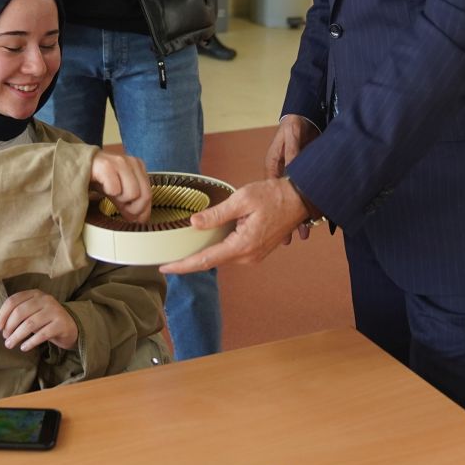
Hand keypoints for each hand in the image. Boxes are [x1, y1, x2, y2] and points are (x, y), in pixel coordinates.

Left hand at [0, 289, 78, 351]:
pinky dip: (30, 342)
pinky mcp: (61, 324)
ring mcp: (54, 311)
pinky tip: (24, 348)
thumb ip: (19, 313)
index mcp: (35, 294)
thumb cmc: (46, 321)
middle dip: (9, 326)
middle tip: (5, 338)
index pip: (13, 300)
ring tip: (10, 345)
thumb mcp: (33, 312)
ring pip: (29, 324)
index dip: (2, 314)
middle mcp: (45, 299)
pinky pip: (42, 334)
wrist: (70, 327)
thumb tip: (1, 326)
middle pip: (20, 312)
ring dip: (16, 336)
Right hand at [89, 148, 151, 222]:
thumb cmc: (100, 178)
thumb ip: (132, 205)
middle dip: (132, 208)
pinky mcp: (106, 165)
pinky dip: (109, 192)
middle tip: (120, 206)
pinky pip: (115, 189)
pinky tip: (103, 186)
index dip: (140, 209)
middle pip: (144, 195)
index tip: (131, 214)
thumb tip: (141, 219)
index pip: (149, 194)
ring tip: (110, 192)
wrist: (79, 167)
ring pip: (132, 193)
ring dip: (119, 199)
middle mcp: (132, 162)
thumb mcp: (119, 193)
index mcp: (139, 166)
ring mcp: (120, 162)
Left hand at [159, 178, 309, 274]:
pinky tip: (205, 242)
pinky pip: (230, 253)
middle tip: (166, 258)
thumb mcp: (242, 199)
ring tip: (182, 250)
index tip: (164, 268)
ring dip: (202, 255)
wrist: (300, 199)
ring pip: (220, 258)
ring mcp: (252, 256)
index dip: (183, 266)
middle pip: (211, 262)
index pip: (205, 260)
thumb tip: (194, 223)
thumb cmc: (274, 196)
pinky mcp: (255, 251)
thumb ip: (217, 214)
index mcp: (243, 246)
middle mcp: (247, 257)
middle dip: (189, 261)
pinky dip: (216, 249)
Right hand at [264, 116, 320, 242]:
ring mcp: (290, 178)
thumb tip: (292, 166)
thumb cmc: (294, 126)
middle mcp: (280, 174)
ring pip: (291, 202)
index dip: (274, 208)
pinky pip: (301, 196)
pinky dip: (305, 208)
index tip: (280, 224)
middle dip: (286, 219)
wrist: (305, 119)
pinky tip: (311, 221)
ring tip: (302, 234)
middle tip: (289, 237)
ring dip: (296, 217)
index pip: (271, 191)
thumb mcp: (292, 136)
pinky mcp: (299, 178)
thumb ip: (292, 152)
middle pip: (280, 201)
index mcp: (273, 166)